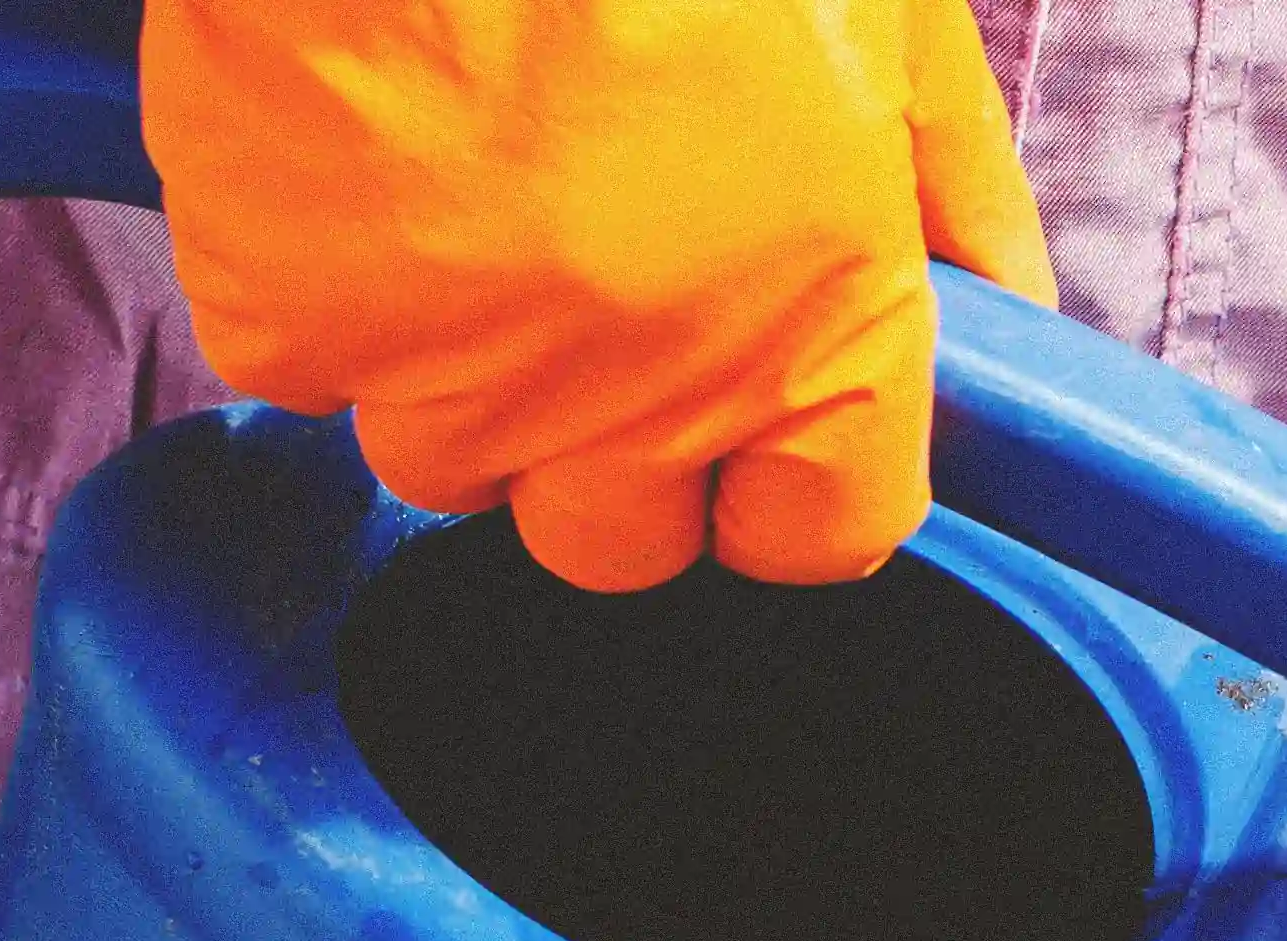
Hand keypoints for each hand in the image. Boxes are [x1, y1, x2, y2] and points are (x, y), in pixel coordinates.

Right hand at [141, 0, 1055, 590]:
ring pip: (445, 460)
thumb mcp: (890, 19)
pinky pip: (293, 361)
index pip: (812, 538)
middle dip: (607, 451)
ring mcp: (448, 373)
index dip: (782, 482)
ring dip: (456, 367)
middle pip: (615, 542)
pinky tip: (344, 161)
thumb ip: (955, 185)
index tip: (756, 419)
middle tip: (593, 297)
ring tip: (463, 199)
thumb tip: (1007, 304)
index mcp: (808, 350)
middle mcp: (639, 402)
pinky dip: (310, 284)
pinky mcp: (279, 316)